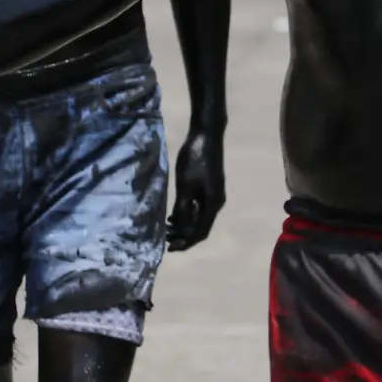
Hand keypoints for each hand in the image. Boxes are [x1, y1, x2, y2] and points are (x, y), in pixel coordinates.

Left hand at [165, 123, 225, 251]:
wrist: (206, 134)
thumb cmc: (195, 159)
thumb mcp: (185, 185)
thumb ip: (183, 207)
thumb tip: (180, 225)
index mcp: (213, 204)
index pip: (200, 232)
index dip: (185, 242)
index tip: (169, 247)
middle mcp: (216, 202)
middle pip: (201, 227)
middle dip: (184, 235)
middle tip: (165, 238)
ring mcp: (214, 194)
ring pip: (200, 217)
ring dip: (185, 224)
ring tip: (167, 227)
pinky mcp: (209, 186)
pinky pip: (199, 207)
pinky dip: (187, 213)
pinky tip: (174, 213)